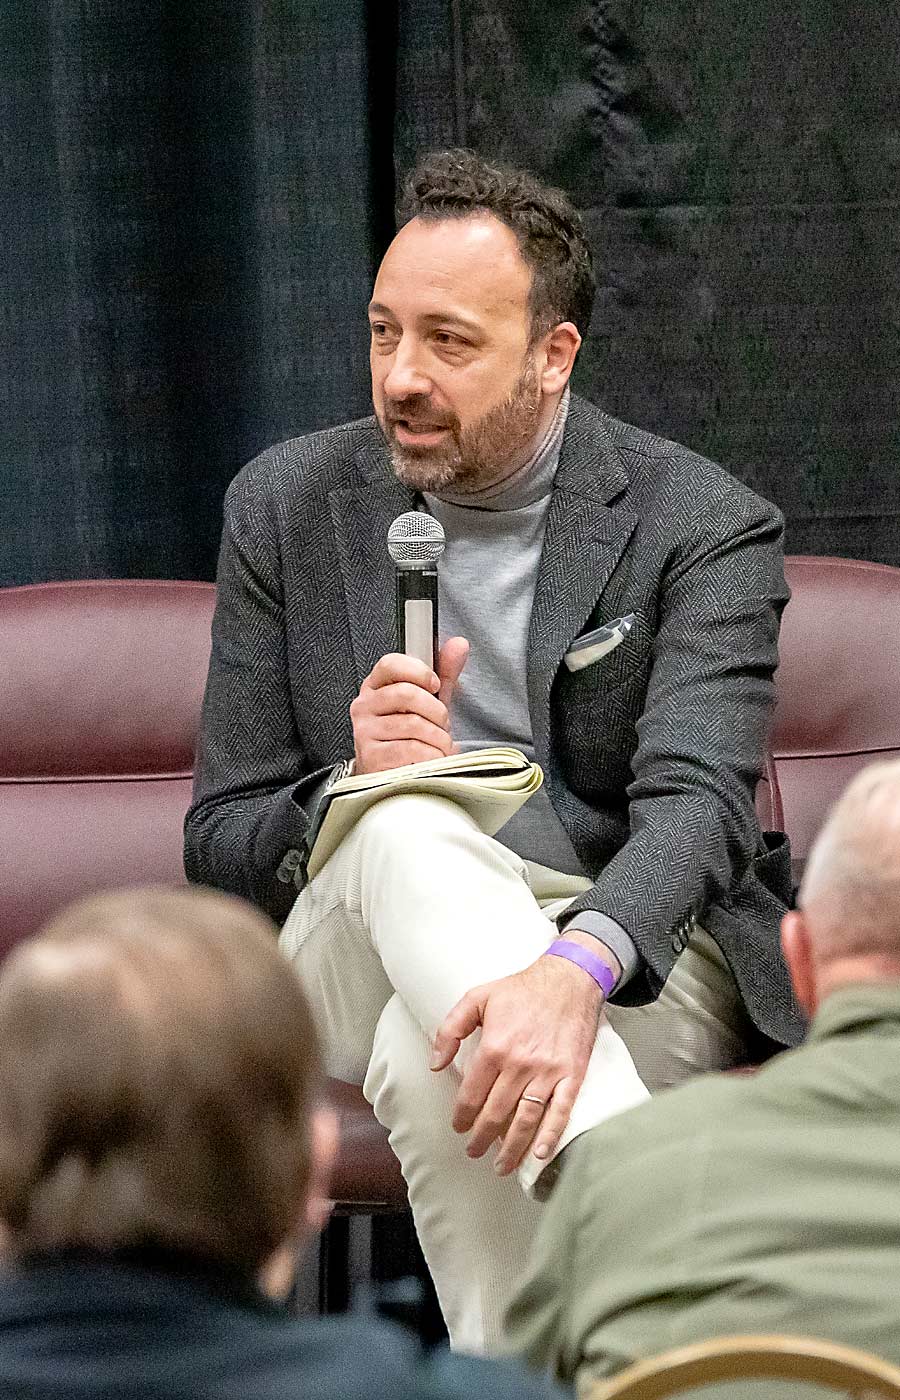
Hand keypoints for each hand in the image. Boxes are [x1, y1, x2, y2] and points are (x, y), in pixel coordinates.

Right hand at [351, 637, 468, 774]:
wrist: (393, 776)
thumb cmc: (411, 736)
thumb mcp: (429, 702)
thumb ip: (444, 673)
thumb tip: (459, 643)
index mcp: (376, 686)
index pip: (389, 664)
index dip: (418, 671)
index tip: (435, 685)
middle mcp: (364, 706)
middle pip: (406, 694)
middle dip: (436, 711)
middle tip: (443, 724)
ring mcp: (364, 732)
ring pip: (413, 724)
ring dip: (438, 738)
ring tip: (439, 746)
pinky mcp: (371, 757)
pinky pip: (411, 749)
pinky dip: (432, 756)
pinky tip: (432, 760)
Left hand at [431, 934, 608, 1174]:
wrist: (569, 979)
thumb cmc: (522, 989)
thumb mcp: (477, 997)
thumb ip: (450, 1029)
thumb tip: (435, 1064)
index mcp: (495, 1047)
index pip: (472, 1094)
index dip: (462, 1115)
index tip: (458, 1126)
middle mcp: (521, 1064)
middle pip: (496, 1113)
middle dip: (482, 1138)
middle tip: (473, 1150)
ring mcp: (549, 1072)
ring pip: (526, 1120)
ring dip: (511, 1147)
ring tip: (500, 1166)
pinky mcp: (572, 1075)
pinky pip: (561, 1112)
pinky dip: (551, 1136)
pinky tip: (540, 1154)